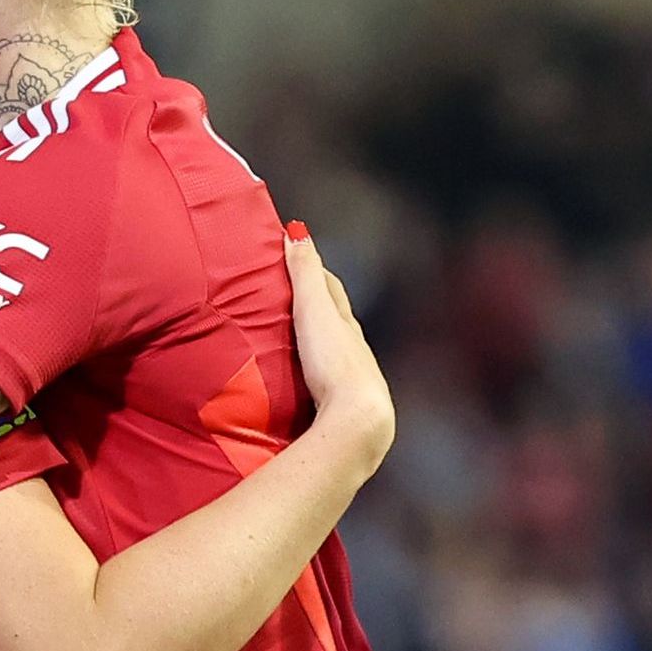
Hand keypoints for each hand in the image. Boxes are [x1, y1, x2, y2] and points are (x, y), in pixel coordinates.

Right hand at [284, 232, 391, 466]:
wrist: (357, 419)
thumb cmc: (335, 362)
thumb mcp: (314, 310)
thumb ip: (304, 274)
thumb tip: (297, 231)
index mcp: (346, 324)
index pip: (332, 290)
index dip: (315, 273)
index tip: (296, 259)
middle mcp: (355, 349)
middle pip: (337, 321)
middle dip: (319, 307)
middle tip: (293, 299)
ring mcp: (352, 380)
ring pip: (335, 354)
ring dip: (319, 345)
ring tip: (296, 344)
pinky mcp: (343, 408)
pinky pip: (328, 383)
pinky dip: (317, 376)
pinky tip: (307, 386)